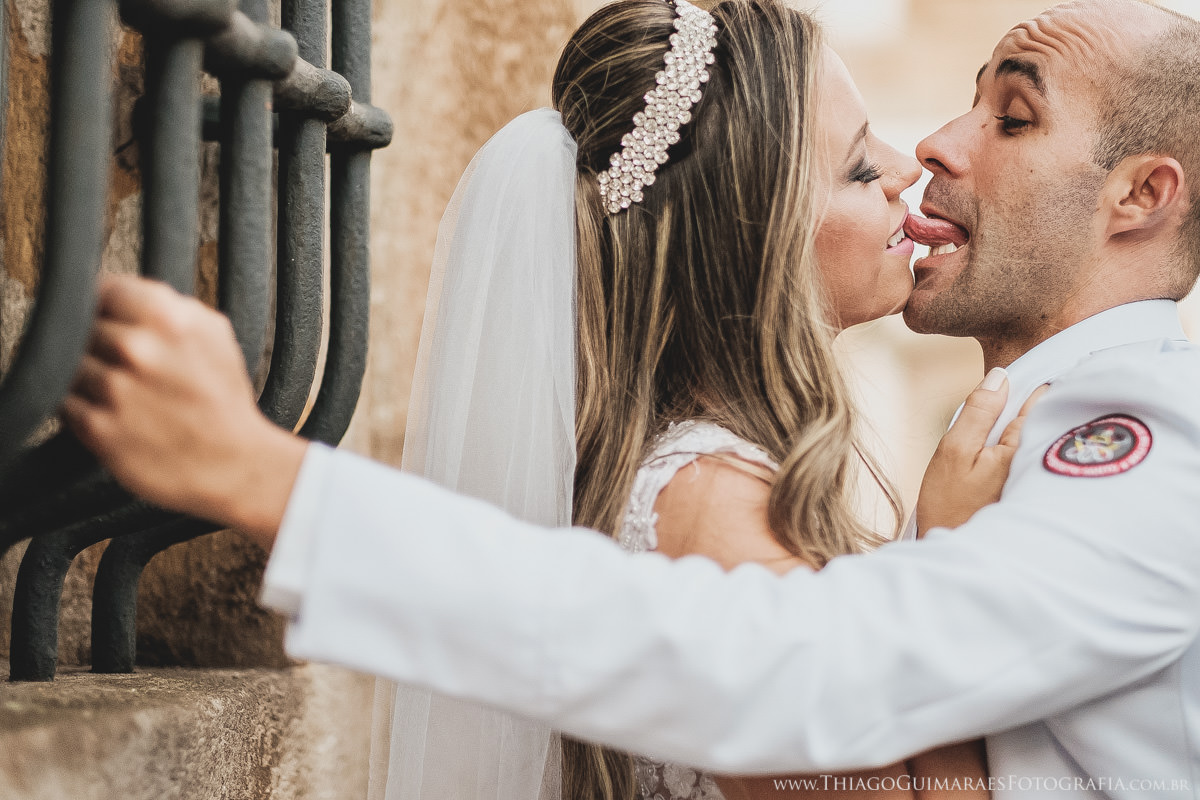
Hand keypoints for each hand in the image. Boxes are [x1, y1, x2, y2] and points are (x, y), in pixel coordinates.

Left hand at [61, 274, 305, 545]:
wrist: (235, 464)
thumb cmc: (223, 399)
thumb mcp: (214, 334)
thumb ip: (166, 302)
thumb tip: (118, 289)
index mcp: (167, 317)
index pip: (98, 289)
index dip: (102, 306)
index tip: (108, 319)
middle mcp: (137, 349)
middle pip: (79, 328)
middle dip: (97, 344)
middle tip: (123, 365)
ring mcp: (115, 390)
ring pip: (67, 366)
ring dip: (87, 377)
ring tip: (121, 393)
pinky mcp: (99, 430)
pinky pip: (64, 404)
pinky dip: (82, 408)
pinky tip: (113, 415)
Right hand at [915, 368, 1047, 535]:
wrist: (960, 555)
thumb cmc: (951, 507)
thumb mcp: (954, 451)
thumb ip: (977, 412)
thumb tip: (1000, 377)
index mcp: (1022, 447)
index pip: (1040, 401)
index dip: (1039, 382)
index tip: (1040, 366)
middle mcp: (1040, 461)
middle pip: (1048, 419)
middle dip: (1047, 401)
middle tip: (1048, 380)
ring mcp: (1039, 477)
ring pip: (1045, 438)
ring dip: (1042, 424)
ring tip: (1032, 414)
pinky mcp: (1034, 492)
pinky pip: (1039, 457)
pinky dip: (1035, 446)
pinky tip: (1024, 447)